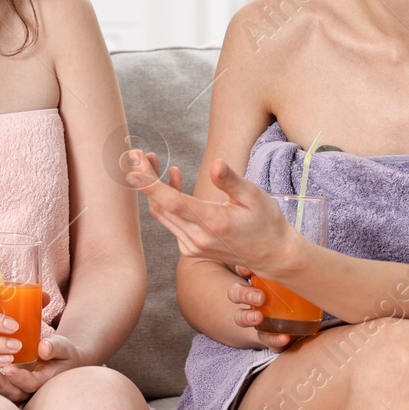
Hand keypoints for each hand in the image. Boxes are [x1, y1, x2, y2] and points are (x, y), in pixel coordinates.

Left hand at [0, 333, 81, 400]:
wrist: (61, 361)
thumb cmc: (63, 352)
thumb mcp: (64, 347)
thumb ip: (56, 347)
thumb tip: (44, 347)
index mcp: (44, 381)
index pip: (30, 383)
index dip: (18, 377)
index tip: (7, 367)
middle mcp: (29, 391)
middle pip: (12, 392)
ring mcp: (18, 391)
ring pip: (1, 393)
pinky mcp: (8, 387)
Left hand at [125, 151, 293, 273]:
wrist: (273, 255)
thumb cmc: (266, 222)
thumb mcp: (254, 196)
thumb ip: (231, 181)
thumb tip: (215, 163)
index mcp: (214, 223)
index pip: (173, 203)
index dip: (150, 184)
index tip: (135, 166)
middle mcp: (198, 238)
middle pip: (161, 206)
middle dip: (145, 179)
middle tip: (138, 154)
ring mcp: (193, 246)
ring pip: (162, 214)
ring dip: (153, 188)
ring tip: (152, 160)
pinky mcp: (191, 248)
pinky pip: (171, 221)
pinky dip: (166, 200)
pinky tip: (174, 179)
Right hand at [227, 263, 290, 350]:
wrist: (298, 318)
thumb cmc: (294, 289)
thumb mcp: (290, 275)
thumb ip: (289, 264)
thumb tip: (299, 245)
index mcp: (254, 281)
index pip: (241, 270)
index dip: (242, 268)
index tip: (247, 269)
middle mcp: (250, 299)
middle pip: (235, 294)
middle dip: (243, 294)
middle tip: (259, 296)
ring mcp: (257, 319)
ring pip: (241, 318)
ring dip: (247, 317)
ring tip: (257, 317)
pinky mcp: (269, 336)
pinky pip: (267, 339)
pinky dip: (274, 339)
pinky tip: (284, 338)